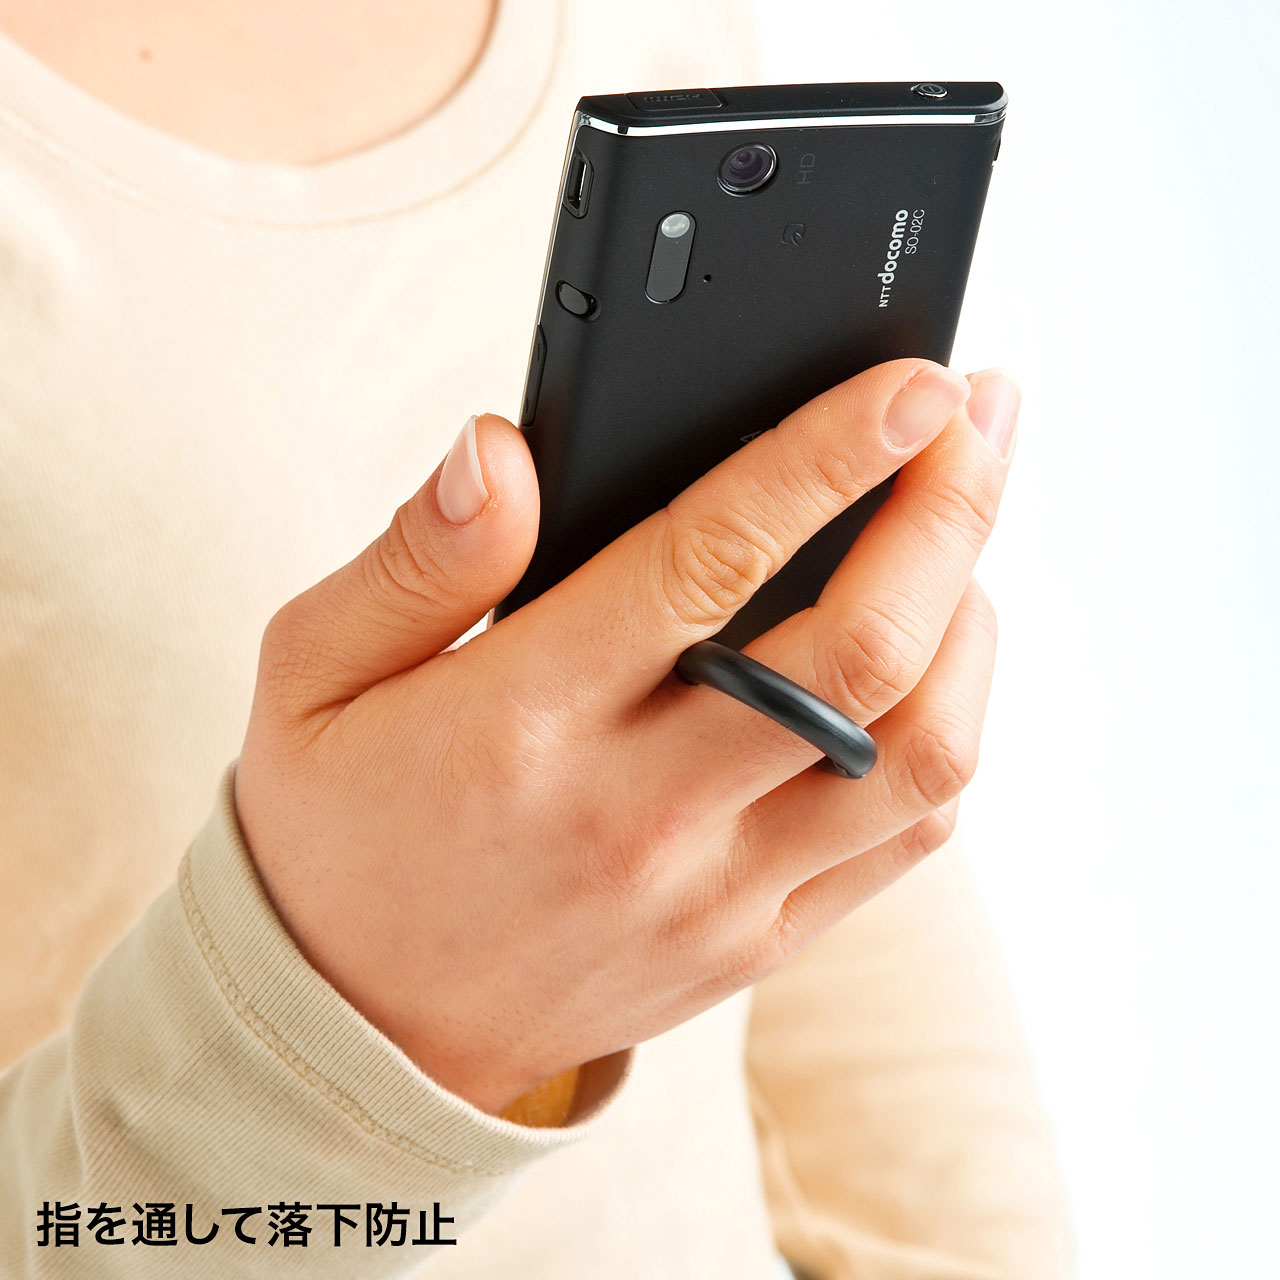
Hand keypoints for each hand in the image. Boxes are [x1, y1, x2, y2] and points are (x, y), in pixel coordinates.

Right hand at [234, 358, 1019, 1114]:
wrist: (365, 1032)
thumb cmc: (338, 833)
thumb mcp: (314, 674)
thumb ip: (416, 557)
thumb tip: (500, 451)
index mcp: (525, 722)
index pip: (710, 560)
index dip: (829, 454)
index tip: (914, 383)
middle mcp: (640, 814)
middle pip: (860, 651)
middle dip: (949, 513)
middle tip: (981, 417)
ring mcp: (716, 892)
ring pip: (918, 752)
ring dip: (971, 620)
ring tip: (962, 531)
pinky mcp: (756, 941)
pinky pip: (904, 839)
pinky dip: (948, 729)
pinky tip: (932, 656)